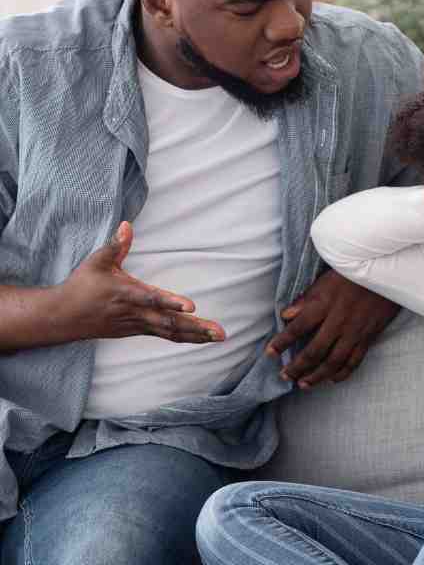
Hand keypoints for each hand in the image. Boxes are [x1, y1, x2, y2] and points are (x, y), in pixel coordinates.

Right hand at [57, 221, 224, 343]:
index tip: (192, 306)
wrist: (63, 317)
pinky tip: (203, 339)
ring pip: (170, 332)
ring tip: (220, 336)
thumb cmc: (82, 285)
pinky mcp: (138, 331)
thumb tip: (128, 225)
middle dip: (196, 327)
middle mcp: (135, 313)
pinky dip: (185, 338)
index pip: (152, 299)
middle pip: (169, 322)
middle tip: (219, 331)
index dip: (171, 303)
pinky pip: (166, 336)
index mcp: (126, 294)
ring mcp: (138, 325)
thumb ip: (116, 245)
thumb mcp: (97, 262)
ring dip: (196, 335)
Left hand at [265, 269, 399, 387]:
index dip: (282, 343)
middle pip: (314, 351)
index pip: (297, 328)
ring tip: (304, 384)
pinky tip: (332, 379)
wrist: (386, 273)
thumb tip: (286, 315)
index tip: (269, 353)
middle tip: (285, 376)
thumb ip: (305, 300)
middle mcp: (338, 321)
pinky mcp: (369, 336)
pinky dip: (342, 373)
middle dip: (297, 367)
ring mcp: (355, 331)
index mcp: (324, 304)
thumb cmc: (352, 274)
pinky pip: (354, 360)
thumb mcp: (325, 280)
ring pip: (333, 361)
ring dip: (316, 376)